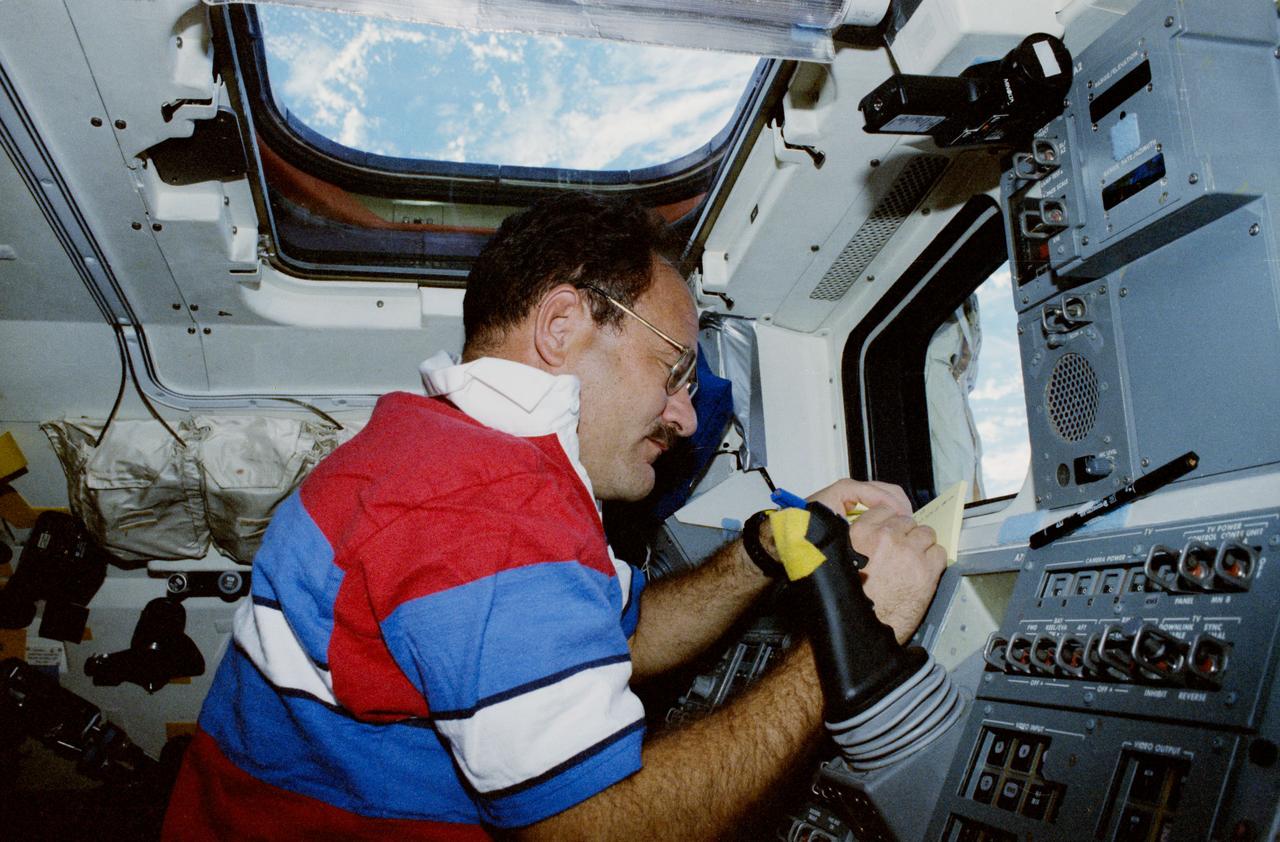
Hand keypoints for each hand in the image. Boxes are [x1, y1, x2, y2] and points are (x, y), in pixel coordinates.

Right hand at [806, 479, 945, 642]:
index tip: (891, 531)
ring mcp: (909, 552)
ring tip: (916, 560)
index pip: (883, 511)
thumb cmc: (853, 602)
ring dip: (922, 546)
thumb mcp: (843, 564)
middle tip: (904, 551)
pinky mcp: (927, 570)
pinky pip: (940, 553)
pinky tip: (926, 571)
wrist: (865, 630)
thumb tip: (873, 539)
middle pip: (907, 521)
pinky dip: (935, 561)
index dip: (890, 523)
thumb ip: (859, 545)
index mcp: (860, 535)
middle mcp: (886, 539)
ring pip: (927, 534)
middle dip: (907, 535)